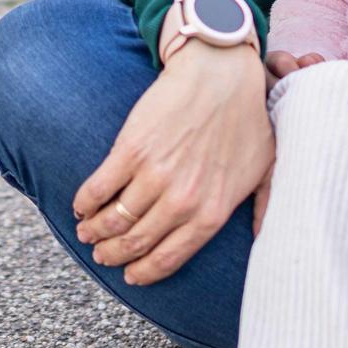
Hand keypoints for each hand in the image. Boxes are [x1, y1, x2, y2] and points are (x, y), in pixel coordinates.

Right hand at [74, 21, 271, 283]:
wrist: (219, 72)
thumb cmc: (246, 117)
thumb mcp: (266, 167)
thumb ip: (265, 205)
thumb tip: (265, 237)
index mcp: (212, 211)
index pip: (168, 258)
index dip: (143, 272)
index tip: (130, 276)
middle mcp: (183, 200)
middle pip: (135, 242)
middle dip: (113, 255)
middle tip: (102, 255)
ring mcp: (155, 175)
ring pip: (114, 220)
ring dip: (94, 232)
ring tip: (86, 233)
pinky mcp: (131, 149)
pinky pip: (98, 188)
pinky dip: (85, 203)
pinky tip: (81, 207)